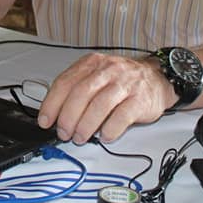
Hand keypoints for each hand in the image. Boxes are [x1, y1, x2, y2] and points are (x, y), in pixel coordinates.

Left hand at [37, 53, 176, 143]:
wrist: (157, 78)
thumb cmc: (122, 81)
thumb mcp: (97, 76)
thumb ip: (78, 89)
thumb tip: (55, 114)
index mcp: (92, 63)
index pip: (65, 82)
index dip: (52, 104)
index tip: (45, 121)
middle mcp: (108, 70)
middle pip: (81, 94)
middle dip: (68, 117)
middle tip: (63, 133)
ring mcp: (125, 84)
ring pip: (100, 105)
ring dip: (86, 126)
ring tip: (80, 138)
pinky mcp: (140, 100)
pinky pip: (121, 117)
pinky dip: (109, 129)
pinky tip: (103, 136)